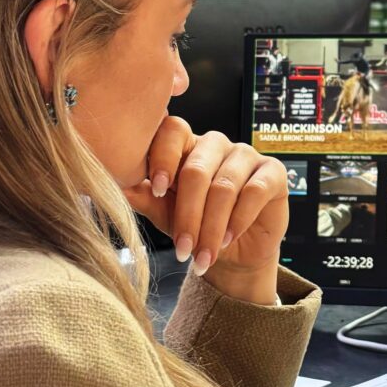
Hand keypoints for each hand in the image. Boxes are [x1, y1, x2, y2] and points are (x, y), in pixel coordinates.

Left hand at [124, 118, 288, 302]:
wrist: (232, 254)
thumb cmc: (194, 226)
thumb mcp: (163, 212)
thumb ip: (143, 195)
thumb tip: (113, 182)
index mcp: (186, 145)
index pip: (172, 130)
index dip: (163, 157)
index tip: (157, 190)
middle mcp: (216, 144)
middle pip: (197, 168)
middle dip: (187, 215)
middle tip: (181, 249)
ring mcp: (246, 155)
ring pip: (224, 186)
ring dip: (211, 227)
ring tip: (202, 256)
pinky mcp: (273, 172)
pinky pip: (254, 191)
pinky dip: (237, 220)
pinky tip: (227, 239)